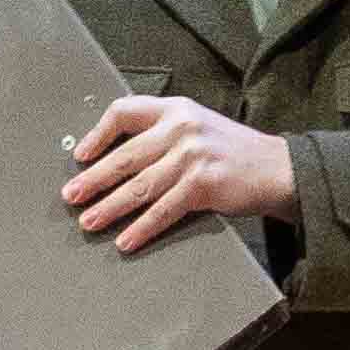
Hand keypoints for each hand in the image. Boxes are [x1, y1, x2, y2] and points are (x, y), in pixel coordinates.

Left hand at [63, 92, 298, 254]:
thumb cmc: (233, 152)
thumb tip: (116, 161)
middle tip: (71, 196)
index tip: (81, 156)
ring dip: (110, 208)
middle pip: (125, 156)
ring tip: (89, 222)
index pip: (124, 111)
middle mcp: (182, 128)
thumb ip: (163, 134)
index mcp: (176, 109)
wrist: (278, 168)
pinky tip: (126, 239)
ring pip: (140, 186)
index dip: (97, 134)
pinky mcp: (204, 185)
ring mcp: (193, 156)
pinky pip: (163, 210)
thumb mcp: (198, 127)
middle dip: (94, 180)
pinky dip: (142, 228)